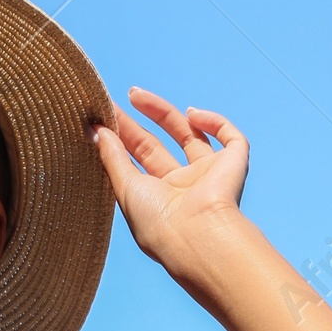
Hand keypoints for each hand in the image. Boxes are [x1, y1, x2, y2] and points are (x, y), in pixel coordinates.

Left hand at [93, 88, 249, 268]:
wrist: (198, 235)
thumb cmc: (158, 223)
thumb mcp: (126, 189)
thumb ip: (112, 158)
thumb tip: (96, 131)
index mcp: (158, 197)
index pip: (138, 160)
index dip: (121, 137)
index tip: (102, 118)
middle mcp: (183, 186)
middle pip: (158, 145)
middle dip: (137, 122)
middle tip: (116, 103)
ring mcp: (209, 174)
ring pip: (189, 134)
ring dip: (164, 112)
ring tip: (136, 95)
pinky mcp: (234, 165)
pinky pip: (231, 138)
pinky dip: (215, 122)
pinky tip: (192, 114)